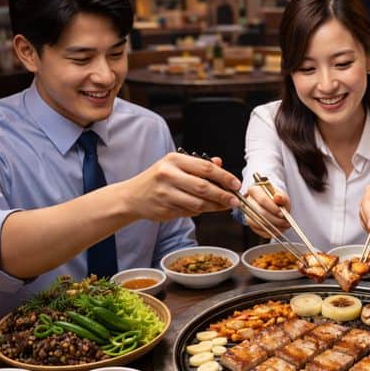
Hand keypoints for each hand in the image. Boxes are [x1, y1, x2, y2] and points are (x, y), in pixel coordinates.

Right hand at [121, 152, 240, 220]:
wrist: (133, 196)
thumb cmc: (159, 179)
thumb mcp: (176, 165)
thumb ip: (199, 165)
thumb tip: (220, 163)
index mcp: (174, 159)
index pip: (206, 168)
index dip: (224, 177)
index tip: (236, 184)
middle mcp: (168, 174)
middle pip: (203, 186)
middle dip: (223, 195)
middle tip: (235, 200)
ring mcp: (165, 192)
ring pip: (198, 202)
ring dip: (214, 206)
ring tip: (224, 206)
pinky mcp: (165, 208)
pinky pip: (189, 211)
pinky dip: (200, 211)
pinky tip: (204, 208)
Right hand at [244, 183, 290, 238]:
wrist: (271, 203)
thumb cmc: (275, 198)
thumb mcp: (281, 195)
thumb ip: (282, 196)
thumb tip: (278, 197)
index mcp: (254, 190)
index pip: (262, 200)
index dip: (273, 208)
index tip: (282, 213)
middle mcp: (248, 201)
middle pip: (261, 213)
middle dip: (275, 220)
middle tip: (286, 222)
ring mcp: (248, 213)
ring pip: (260, 223)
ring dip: (274, 227)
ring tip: (284, 226)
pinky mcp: (250, 223)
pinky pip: (260, 231)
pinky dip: (271, 232)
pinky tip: (278, 229)